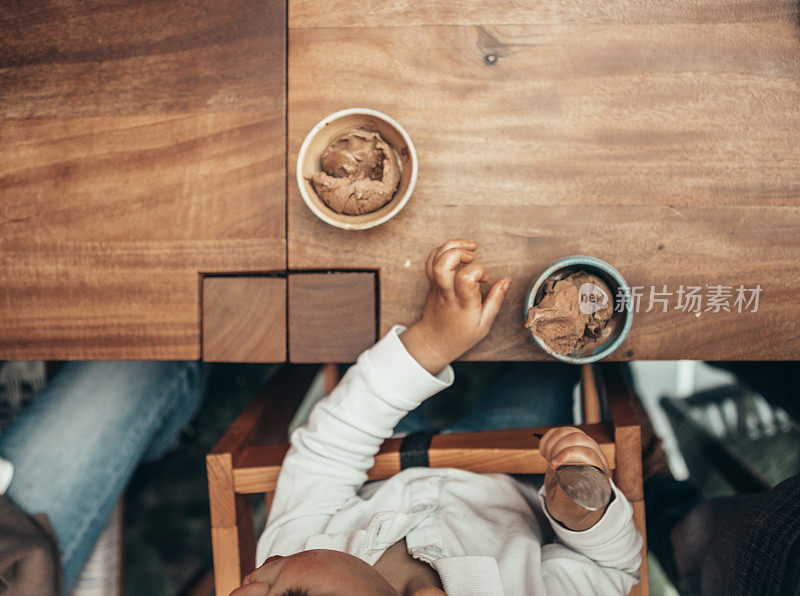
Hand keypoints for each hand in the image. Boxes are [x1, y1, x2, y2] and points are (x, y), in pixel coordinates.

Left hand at [400, 239, 510, 374]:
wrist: (434, 342)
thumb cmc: (461, 335)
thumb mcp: (484, 324)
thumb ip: (495, 300)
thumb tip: (506, 281)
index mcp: (463, 304)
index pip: (464, 278)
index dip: (478, 271)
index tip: (485, 278)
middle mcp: (447, 293)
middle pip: (442, 265)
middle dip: (459, 252)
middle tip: (472, 256)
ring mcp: (436, 287)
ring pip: (435, 260)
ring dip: (452, 246)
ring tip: (469, 248)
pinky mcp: (431, 284)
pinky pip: (431, 261)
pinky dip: (443, 250)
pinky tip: (457, 252)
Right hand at [539, 426, 611, 530]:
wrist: (569, 501)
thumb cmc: (570, 505)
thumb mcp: (567, 507)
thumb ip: (569, 496)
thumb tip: (568, 481)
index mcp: (598, 476)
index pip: (588, 455)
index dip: (568, 455)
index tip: (553, 466)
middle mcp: (596, 459)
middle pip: (579, 439)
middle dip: (558, 449)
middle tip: (550, 465)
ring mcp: (587, 449)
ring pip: (571, 432)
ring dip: (553, 443)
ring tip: (547, 458)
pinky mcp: (576, 443)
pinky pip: (563, 431)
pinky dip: (549, 438)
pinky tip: (546, 451)